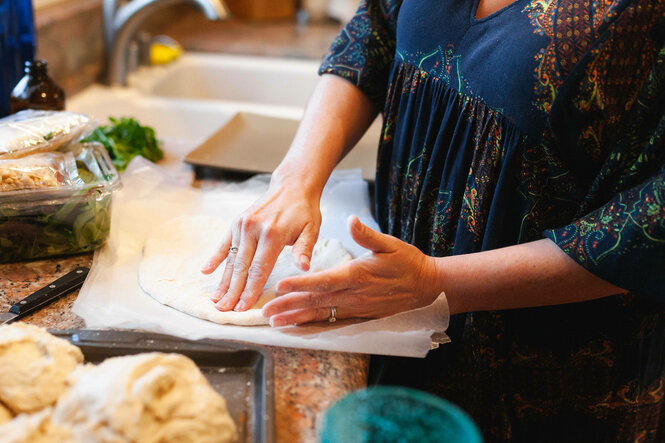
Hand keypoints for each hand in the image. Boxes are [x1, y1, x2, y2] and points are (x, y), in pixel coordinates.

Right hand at [201, 180, 321, 311]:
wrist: (292, 185)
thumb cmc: (304, 211)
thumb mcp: (311, 229)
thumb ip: (305, 249)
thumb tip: (305, 268)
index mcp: (272, 235)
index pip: (259, 270)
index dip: (250, 291)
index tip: (242, 308)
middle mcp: (253, 230)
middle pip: (241, 267)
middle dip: (232, 291)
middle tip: (224, 310)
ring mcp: (242, 225)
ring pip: (231, 258)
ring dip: (223, 280)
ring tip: (216, 299)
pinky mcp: (236, 222)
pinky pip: (224, 243)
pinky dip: (215, 258)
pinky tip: (206, 272)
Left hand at [262, 215, 440, 325]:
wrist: (427, 287)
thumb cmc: (408, 262)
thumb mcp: (390, 243)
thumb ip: (368, 234)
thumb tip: (352, 220)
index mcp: (357, 275)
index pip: (324, 281)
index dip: (301, 283)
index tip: (280, 285)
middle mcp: (353, 294)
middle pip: (315, 301)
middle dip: (288, 305)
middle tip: (264, 311)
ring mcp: (355, 307)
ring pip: (320, 313)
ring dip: (295, 317)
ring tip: (273, 321)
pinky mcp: (358, 314)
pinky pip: (330, 320)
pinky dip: (311, 323)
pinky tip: (296, 325)